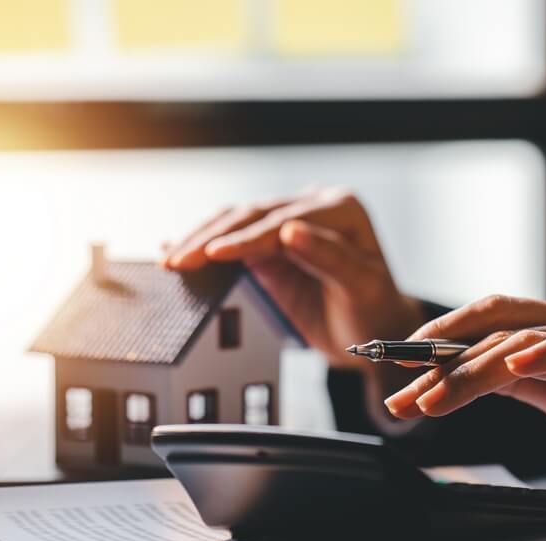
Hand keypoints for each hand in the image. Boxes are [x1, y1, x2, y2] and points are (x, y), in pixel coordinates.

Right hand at [162, 187, 424, 369]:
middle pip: (253, 215)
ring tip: (170, 260)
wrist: (373, 330)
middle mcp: (313, 206)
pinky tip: (172, 247)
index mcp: (342, 208)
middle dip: (211, 238)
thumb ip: (330, 257)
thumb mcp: (362, 287)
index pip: (284, 220)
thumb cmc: (375, 310)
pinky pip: (231, 239)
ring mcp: (287, 222)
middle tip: (179, 260)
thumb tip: (290, 230)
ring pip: (235, 223)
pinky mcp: (269, 244)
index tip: (214, 253)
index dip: (246, 237)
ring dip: (200, 240)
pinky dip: (204, 246)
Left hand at [383, 295, 545, 503]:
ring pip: (517, 339)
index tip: (397, 367)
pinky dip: (536, 354)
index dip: (439, 339)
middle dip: (434, 357)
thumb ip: (528, 383)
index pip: (488, 321)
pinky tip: (504, 366)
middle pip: (490, 324)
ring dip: (464, 371)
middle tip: (395, 391)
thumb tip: (477, 377)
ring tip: (426, 399)